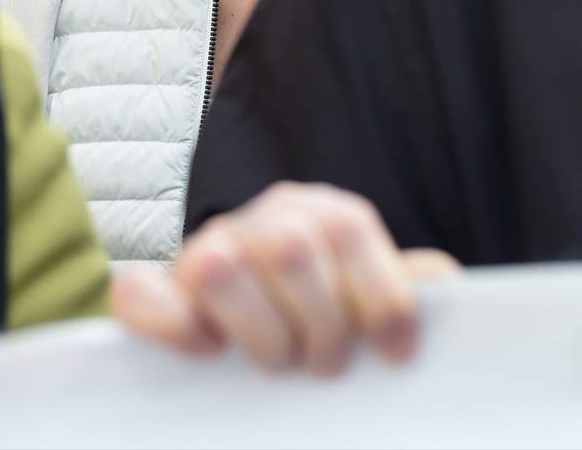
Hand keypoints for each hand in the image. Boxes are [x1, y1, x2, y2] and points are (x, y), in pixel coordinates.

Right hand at [113, 182, 458, 376]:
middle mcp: (261, 221)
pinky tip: (206, 351)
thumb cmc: (329, 327)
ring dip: (259, 331)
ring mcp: (202, 252)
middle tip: (326, 365)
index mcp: (322, 216)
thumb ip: (408, 290)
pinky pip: (139, 293)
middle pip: (290, 245)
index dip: (379, 296)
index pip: (348, 228)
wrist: (259, 340)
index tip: (395, 353)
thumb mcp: (373, 304)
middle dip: (320, 322)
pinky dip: (172, 323)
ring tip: (277, 363)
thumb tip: (442, 284)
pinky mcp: (153, 294)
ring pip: (220, 265)